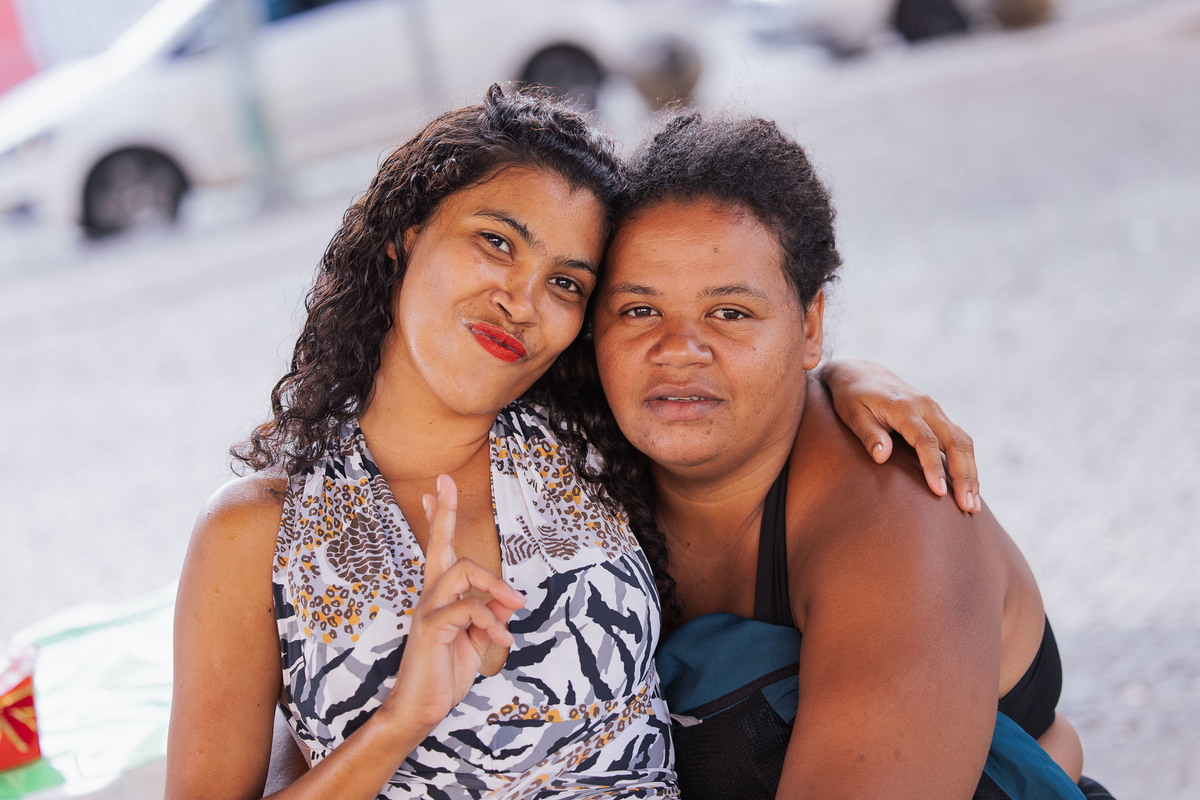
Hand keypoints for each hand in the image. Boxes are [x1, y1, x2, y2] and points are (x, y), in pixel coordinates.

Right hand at [384, 475, 524, 731]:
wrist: (420, 709)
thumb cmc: (445, 674)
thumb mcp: (478, 642)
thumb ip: (491, 616)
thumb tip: (508, 597)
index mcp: (441, 597)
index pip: (440, 551)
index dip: (440, 519)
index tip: (437, 488)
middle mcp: (431, 597)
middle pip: (438, 545)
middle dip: (444, 512)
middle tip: (444, 480)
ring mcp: (429, 610)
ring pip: (463, 572)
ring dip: (496, 587)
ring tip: (516, 607)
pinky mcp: (432, 628)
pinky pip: (469, 610)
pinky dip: (493, 623)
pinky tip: (502, 642)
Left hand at [820, 359, 979, 512]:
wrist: (861, 373)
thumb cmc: (852, 397)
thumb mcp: (852, 414)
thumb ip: (869, 435)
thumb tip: (883, 457)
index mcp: (904, 407)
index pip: (925, 440)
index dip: (934, 467)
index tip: (940, 492)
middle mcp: (926, 406)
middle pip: (955, 442)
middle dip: (964, 476)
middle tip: (968, 507)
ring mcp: (935, 409)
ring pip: (963, 441)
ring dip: (971, 472)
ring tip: (973, 504)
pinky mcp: (937, 415)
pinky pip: (959, 439)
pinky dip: (967, 462)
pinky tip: (969, 485)